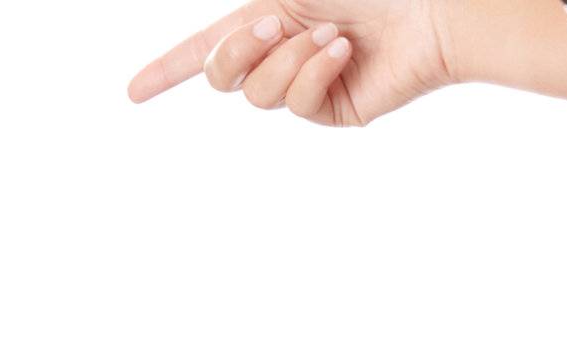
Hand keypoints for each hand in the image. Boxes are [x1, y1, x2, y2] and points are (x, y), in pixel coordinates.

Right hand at [127, 0, 456, 126]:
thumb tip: (251, 8)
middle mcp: (282, 54)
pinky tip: (345, 52)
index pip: (205, 50)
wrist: (432, 11)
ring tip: (334, 35)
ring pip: (258, 93)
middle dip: (237, 52)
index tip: (133, 92)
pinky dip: (315, 73)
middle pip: (221, 77)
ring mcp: (306, 87)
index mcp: (269, 18)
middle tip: (273, 24)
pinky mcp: (331, 111)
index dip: (166, 71)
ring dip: (290, 57)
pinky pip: (297, 102)